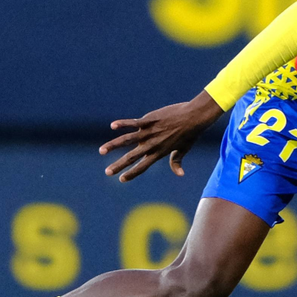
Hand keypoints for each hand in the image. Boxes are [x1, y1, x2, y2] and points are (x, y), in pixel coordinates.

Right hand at [99, 91, 223, 181]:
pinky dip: (123, 124)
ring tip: (101, 151)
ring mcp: (150, 132)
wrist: (195, 117)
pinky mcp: (150, 120)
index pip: (143, 166)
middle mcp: (152, 144)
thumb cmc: (190, 133)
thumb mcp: (183, 149)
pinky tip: (112, 126)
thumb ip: (176, 161)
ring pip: (127, 140)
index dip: (132, 173)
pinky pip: (134, 122)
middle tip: (107, 172)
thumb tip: (180, 174)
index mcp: (159, 152)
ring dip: (113, 145)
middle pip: (132, 157)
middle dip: (118, 165)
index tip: (121, 179)